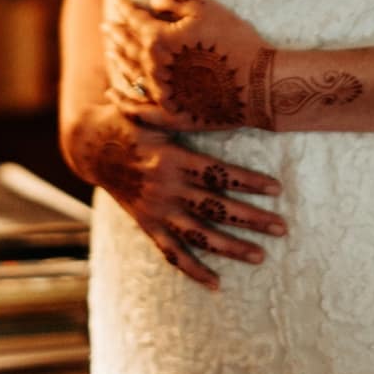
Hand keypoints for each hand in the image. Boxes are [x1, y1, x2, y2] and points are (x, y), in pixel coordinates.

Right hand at [61, 98, 287, 290]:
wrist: (91, 147)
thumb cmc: (132, 121)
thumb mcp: (155, 112)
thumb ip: (182, 110)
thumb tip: (220, 89)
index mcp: (172, 159)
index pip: (217, 174)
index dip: (248, 182)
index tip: (277, 189)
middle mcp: (165, 189)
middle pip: (215, 208)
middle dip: (251, 219)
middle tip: (282, 227)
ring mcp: (156, 211)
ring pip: (199, 236)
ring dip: (231, 248)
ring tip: (261, 256)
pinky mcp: (147, 225)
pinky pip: (171, 253)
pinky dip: (193, 269)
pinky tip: (216, 283)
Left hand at [106, 0, 275, 131]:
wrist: (257, 83)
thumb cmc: (235, 42)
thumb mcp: (208, 10)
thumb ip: (178, 0)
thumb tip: (154, 0)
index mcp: (159, 40)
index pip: (135, 19)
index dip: (126, 8)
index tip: (119, 0)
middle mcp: (152, 68)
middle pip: (127, 46)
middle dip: (115, 32)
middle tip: (106, 25)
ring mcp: (159, 93)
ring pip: (129, 74)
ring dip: (116, 59)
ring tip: (110, 49)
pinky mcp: (169, 113)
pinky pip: (137, 109)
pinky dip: (122, 101)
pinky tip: (112, 93)